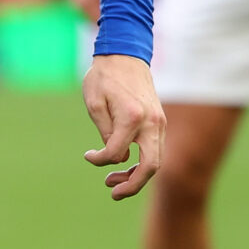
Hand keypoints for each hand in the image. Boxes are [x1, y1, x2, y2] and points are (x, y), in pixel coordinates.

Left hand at [82, 54, 165, 200]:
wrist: (126, 54)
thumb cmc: (105, 76)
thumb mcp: (95, 104)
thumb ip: (105, 133)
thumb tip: (114, 157)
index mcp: (132, 117)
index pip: (117, 154)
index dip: (100, 161)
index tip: (88, 155)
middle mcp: (151, 122)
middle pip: (150, 167)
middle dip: (132, 186)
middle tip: (113, 194)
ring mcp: (159, 123)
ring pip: (156, 161)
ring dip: (137, 176)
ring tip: (114, 183)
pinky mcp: (160, 122)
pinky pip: (155, 150)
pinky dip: (142, 162)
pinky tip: (126, 166)